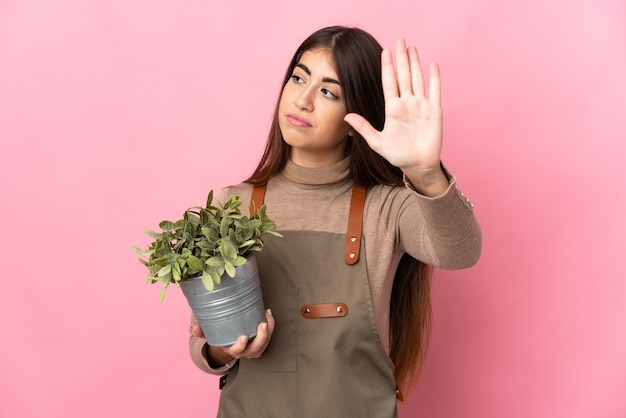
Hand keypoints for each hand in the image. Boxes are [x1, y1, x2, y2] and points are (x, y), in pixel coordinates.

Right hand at [191, 309, 274, 364]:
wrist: (230, 337)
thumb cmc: (220, 334)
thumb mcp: (210, 332)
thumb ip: (201, 331)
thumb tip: (194, 328)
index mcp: (230, 349)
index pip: (237, 351)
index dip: (241, 346)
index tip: (243, 336)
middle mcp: (244, 351)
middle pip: (255, 349)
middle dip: (261, 338)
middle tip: (262, 324)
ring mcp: (254, 348)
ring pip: (264, 343)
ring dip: (269, 331)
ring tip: (267, 315)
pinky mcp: (261, 342)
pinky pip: (269, 337)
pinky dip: (271, 326)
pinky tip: (268, 313)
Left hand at [344, 38, 447, 194]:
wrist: (418, 165)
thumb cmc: (398, 155)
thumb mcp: (377, 142)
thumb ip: (363, 127)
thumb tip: (346, 116)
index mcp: (393, 108)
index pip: (389, 82)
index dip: (387, 66)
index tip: (384, 51)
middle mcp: (407, 103)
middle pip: (404, 75)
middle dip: (401, 58)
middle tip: (399, 39)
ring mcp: (421, 105)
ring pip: (418, 78)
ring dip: (415, 63)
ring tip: (412, 47)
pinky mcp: (434, 110)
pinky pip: (435, 90)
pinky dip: (434, 77)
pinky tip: (432, 64)